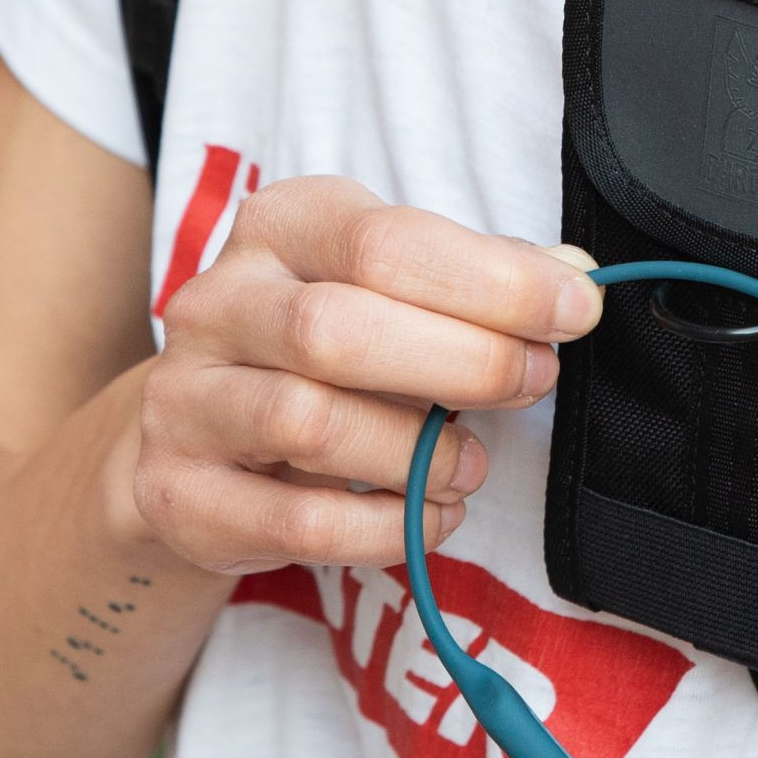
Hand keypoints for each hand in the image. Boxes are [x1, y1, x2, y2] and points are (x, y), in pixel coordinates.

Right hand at [137, 176, 602, 573]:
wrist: (195, 434)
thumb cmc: (320, 352)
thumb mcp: (389, 290)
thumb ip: (475, 282)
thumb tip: (572, 277)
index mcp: (277, 228)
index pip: (384, 242)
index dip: (493, 281)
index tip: (575, 310)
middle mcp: (217, 304)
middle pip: (335, 330)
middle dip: (461, 361)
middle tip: (532, 382)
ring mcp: (187, 400)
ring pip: (308, 425)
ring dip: (416, 454)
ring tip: (470, 465)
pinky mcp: (182, 493)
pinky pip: (297, 522)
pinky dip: (385, 529)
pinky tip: (429, 517)